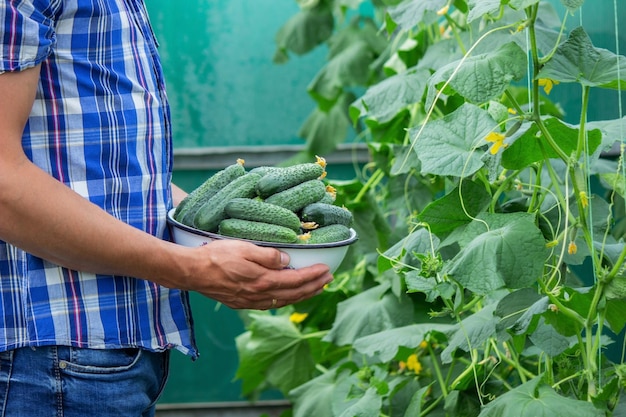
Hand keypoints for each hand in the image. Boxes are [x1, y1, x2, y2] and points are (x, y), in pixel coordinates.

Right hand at [179, 239, 332, 309]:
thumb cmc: (215, 256)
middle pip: (293, 294)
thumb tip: (287, 261)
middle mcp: (259, 295)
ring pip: (283, 301)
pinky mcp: (241, 303)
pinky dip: (284, 299)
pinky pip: (270, 304)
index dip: (313, 276)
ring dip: (301, 295)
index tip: (327, 270)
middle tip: (328, 280)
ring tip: (314, 288)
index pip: (295, 280)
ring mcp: (249, 301)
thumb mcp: (244, 248)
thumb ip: (267, 256)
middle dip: (313, 287)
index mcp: (262, 281)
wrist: (191, 272)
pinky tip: (287, 296)